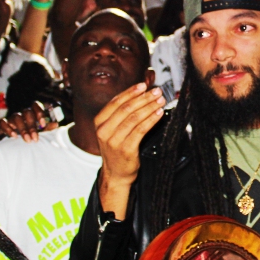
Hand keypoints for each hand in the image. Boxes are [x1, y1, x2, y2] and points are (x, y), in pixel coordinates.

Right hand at [0, 101, 58, 141]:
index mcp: (33, 112)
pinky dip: (8, 128)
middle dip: (32, 126)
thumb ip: (48, 128)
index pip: (35, 105)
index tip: (43, 124)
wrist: (18, 145)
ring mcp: (12, 117)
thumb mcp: (41, 132)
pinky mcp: (4, 124)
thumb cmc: (32, 134)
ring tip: (28, 140)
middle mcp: (23, 113)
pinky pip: (3, 122)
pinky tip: (14, 136)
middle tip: (35, 138)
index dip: (39, 112)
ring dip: (22, 129)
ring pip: (16, 117)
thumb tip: (55, 124)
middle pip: (27, 112)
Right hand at [95, 83, 165, 217]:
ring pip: (134, 118)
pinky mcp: (126, 149)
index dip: (131, 92)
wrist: (115, 174)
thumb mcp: (112, 129)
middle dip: (144, 97)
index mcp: (99, 122)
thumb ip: (121, 113)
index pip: (115, 102)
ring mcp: (114, 141)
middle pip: (126, 108)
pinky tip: (159, 113)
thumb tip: (140, 93)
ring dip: (150, 106)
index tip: (144, 85)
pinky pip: (141, 130)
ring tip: (161, 100)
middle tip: (157, 91)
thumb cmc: (117, 148)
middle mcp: (104, 130)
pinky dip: (151, 119)